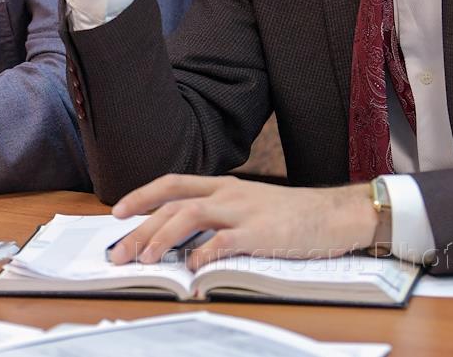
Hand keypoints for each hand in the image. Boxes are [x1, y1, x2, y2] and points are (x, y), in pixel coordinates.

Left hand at [107, 175, 377, 269]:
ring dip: (162, 238)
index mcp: (223, 185)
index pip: (172, 184)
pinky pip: (223, 242)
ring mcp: (243, 211)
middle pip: (172, 204)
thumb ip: (219, 214)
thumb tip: (184, 237)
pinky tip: (191, 268)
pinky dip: (203, 255)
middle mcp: (227, 193)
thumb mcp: (249, 204)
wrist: (334, 214)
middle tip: (119, 252)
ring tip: (147, 260)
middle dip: (140, 227)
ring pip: (189, 216)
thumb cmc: (291, 214)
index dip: (142, 195)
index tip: (118, 212)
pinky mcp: (260, 233)